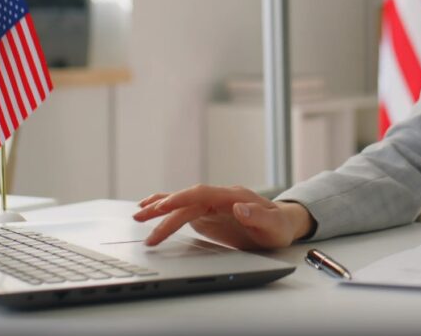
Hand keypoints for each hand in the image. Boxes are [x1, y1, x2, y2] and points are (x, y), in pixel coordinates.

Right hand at [132, 185, 313, 249]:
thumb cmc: (279, 227)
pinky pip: (184, 208)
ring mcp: (212, 204)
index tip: (164, 207)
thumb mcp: (274, 226)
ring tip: (137, 214)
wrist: (283, 224)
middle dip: (163, 209)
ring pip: (182, 202)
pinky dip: (167, 207)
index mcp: (232, 196)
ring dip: (160, 206)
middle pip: (186, 199)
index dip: (182, 199)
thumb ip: (258, 216)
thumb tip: (240, 207)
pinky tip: (152, 209)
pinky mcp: (208, 213)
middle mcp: (219, 197)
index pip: (201, 194)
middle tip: (141, 220)